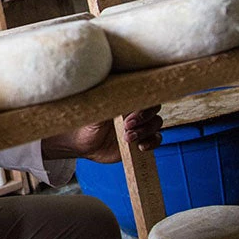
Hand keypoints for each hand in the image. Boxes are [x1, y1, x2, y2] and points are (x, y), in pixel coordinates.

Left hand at [41, 106, 162, 162]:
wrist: (83, 145)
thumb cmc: (87, 124)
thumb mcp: (95, 112)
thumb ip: (107, 102)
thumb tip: (115, 91)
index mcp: (126, 101)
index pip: (144, 96)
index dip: (141, 105)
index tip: (128, 115)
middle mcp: (135, 112)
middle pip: (153, 110)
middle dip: (144, 118)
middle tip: (127, 126)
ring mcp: (140, 126)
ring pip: (156, 124)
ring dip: (145, 132)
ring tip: (127, 138)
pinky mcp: (140, 141)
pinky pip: (155, 139)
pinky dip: (152, 142)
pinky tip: (140, 147)